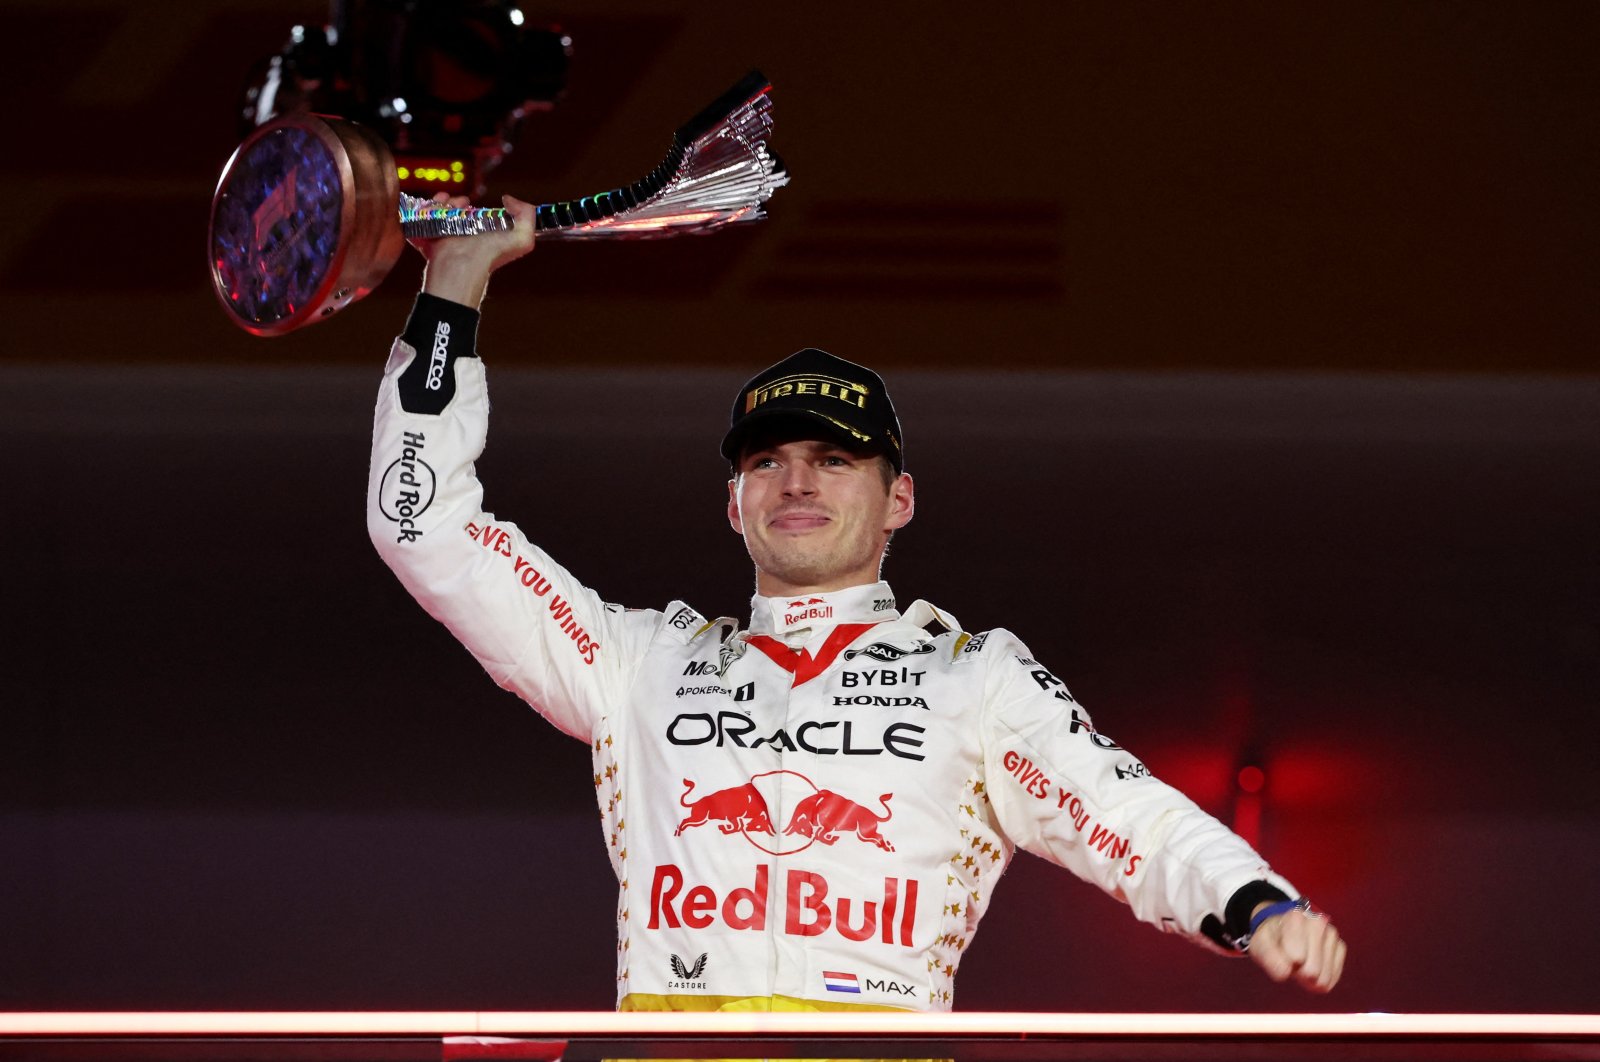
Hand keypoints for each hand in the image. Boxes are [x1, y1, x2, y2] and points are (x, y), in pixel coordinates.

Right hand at [413, 193, 536, 307]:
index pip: (469, 212)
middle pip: (449, 210)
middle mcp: (461, 236)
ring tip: (441, 205)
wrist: (464, 265)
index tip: (465, 202)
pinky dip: (417, 216)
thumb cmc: (493, 255)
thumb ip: (526, 214)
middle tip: (455, 204)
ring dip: (435, 204)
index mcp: (479, 234)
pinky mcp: (427, 242)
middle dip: (450, 201)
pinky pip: (417, 225)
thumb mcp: (523, 239)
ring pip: (433, 213)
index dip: (464, 202)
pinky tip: (426, 213)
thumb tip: (507, 199)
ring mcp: (442, 239)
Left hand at [1247, 904, 1346, 991]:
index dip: (1285, 963)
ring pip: (1323, 977)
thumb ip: (1268, 957)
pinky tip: (1312, 968)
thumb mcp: (1260, 944)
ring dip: (1310, 978)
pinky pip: (1333, 977)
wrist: (1284, 930)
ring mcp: (1331, 934)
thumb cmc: (1271, 938)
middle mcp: (1317, 922)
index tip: (1281, 954)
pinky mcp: (1340, 947)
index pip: (1296, 957)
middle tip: (1291, 962)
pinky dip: (1321, 979)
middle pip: (1312, 970)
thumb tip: (1284, 973)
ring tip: (1300, 963)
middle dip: (1299, 973)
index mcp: (1295, 918)